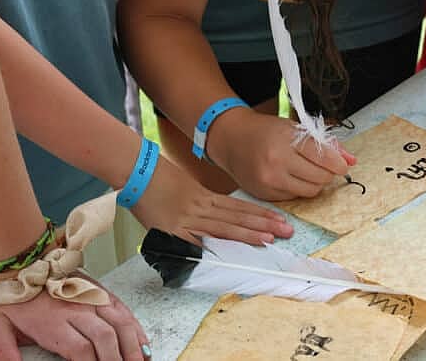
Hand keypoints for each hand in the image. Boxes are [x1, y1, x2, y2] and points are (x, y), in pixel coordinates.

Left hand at [0, 277, 147, 360]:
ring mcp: (93, 299)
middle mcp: (78, 310)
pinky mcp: (102, 292)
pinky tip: (143, 345)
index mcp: (54, 323)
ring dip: (132, 346)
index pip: (81, 350)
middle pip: (106, 339)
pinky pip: (124, 311)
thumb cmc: (15, 298)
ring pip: (121, 324)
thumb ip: (4, 351)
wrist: (26, 262)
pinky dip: (136, 329)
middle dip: (117, 360)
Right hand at [131, 153, 293, 244]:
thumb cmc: (160, 179)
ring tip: (269, 239)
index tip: (281, 220)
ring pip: (223, 228)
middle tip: (287, 231)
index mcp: (206, 197)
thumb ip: (204, 202)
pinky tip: (229, 254)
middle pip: (238, 217)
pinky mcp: (173, 230)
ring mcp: (188, 219)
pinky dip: (213, 248)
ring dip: (247, 235)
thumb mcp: (187, 189)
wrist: (138, 171)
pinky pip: (197, 241)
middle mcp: (202, 207)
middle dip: (264, 225)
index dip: (262, 214)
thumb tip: (221, 214)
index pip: (240, 207)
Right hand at [207, 108, 354, 200]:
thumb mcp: (294, 128)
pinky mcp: (264, 193)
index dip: (338, 163)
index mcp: (287, 139)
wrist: (231, 139)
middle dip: (328, 173)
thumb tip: (350, 159)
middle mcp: (277, 161)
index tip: (342, 165)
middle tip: (325, 167)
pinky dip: (299, 189)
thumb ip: (324, 143)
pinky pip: (294, 197)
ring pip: (310, 191)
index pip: (324, 157)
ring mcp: (269, 180)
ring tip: (308, 171)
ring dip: (316, 183)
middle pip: (320, 177)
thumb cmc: (265, 131)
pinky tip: (292, 177)